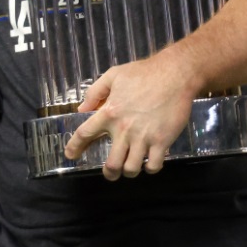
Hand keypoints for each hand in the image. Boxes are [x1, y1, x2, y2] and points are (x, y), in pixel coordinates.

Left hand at [64, 46, 196, 180]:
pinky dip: (150, 168)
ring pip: (131, 169)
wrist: (175, 75)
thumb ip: (95, 92)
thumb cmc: (144, 73)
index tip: (71, 155)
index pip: (84, 134)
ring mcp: (144, 137)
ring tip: (130, 167)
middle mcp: (124, 129)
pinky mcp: (162, 141)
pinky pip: (153, 166)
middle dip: (109, 172)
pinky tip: (149, 161)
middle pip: (111, 164)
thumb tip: (82, 109)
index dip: (74, 147)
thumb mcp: (114, 75)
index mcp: (109, 113)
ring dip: (129, 171)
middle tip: (110, 171)